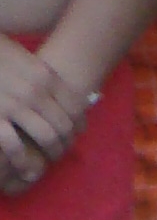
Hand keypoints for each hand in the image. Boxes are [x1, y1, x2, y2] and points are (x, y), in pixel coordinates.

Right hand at [0, 46, 83, 194]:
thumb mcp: (17, 54)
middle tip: (61, 151)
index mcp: (42, 74)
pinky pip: (19, 148)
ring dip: (51, 153)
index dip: (79, 124)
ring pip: (49, 139)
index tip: (76, 133)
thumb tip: (70, 95)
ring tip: (46, 161)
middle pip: (66, 126)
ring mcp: (15, 105)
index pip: (76, 107)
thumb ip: (40, 73)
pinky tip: (25, 165)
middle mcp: (33, 90)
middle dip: (66, 142)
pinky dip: (25, 160)